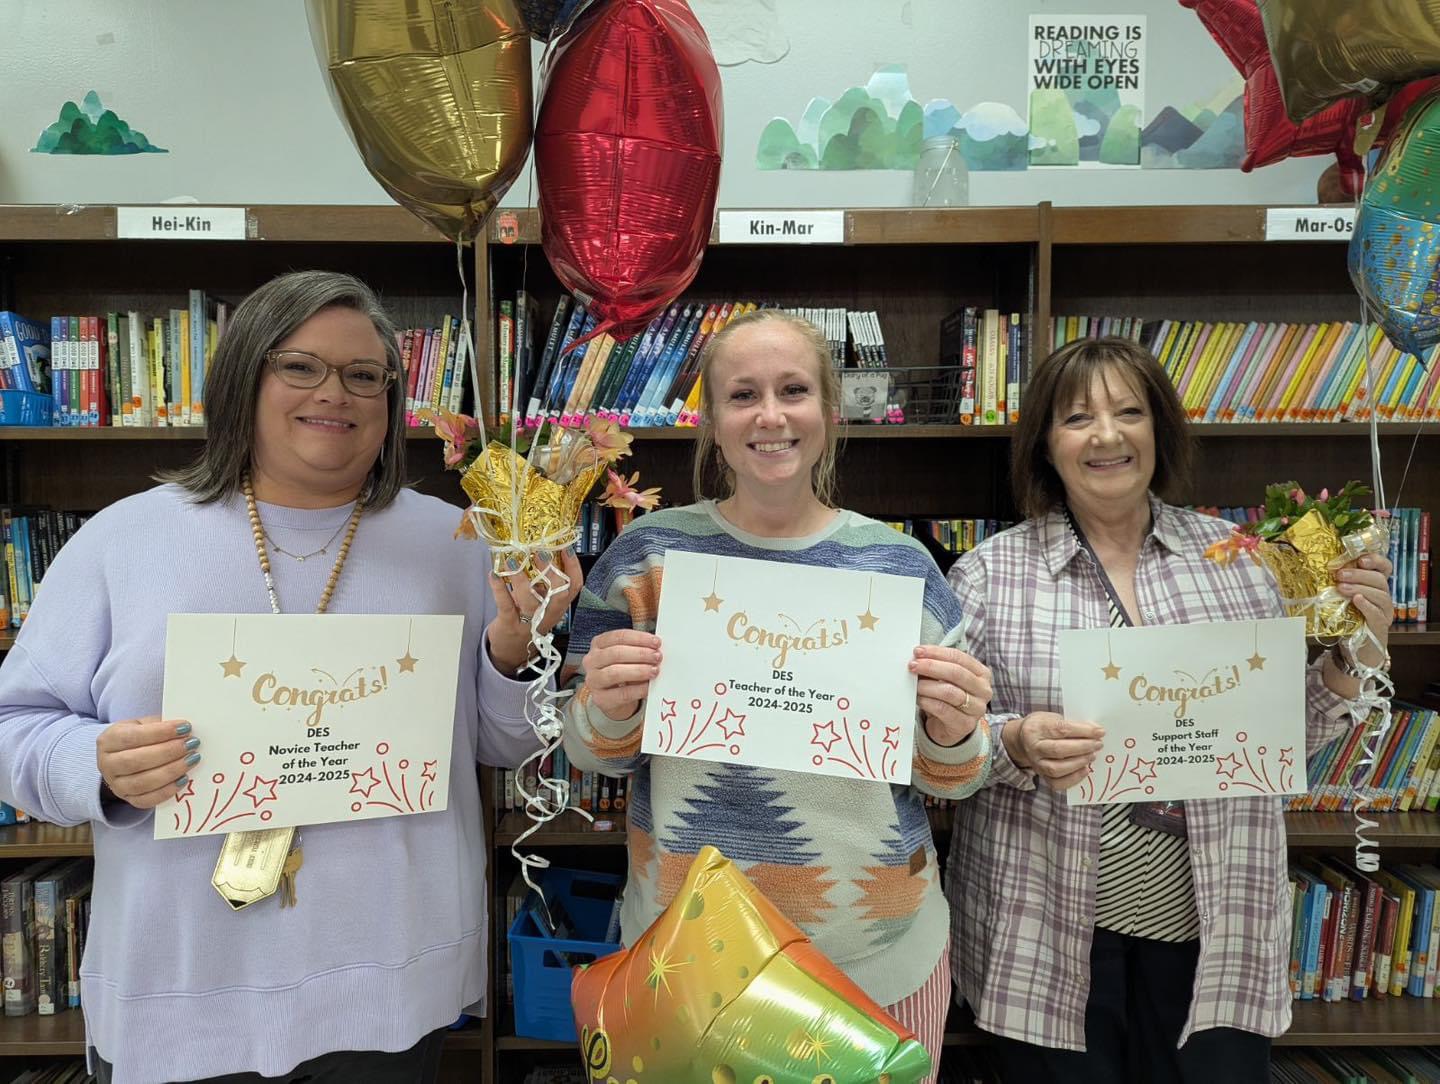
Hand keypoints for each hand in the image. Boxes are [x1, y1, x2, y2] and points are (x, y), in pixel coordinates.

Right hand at [96, 716, 199, 809]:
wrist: (123, 758)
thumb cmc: (138, 737)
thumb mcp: (143, 724)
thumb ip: (160, 725)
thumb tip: (186, 729)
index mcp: (108, 740)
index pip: (132, 737)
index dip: (160, 732)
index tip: (185, 727)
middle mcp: (107, 764)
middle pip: (135, 761)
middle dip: (168, 752)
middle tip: (191, 744)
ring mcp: (116, 785)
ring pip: (142, 783)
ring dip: (171, 771)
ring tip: (192, 759)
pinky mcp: (128, 799)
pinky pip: (147, 800)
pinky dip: (167, 791)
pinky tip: (184, 779)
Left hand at [487, 549, 584, 672]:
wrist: (512, 652)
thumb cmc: (528, 621)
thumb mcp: (541, 604)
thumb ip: (543, 584)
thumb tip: (538, 552)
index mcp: (558, 606)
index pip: (574, 586)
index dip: (573, 567)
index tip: (566, 547)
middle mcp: (548, 614)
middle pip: (558, 594)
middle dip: (551, 572)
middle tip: (540, 552)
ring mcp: (529, 621)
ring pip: (529, 599)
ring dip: (520, 577)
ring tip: (511, 560)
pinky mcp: (510, 624)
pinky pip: (505, 604)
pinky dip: (498, 588)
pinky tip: (493, 573)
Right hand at [581, 629, 661, 721]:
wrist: (615, 699)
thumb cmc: (623, 672)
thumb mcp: (628, 657)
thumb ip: (639, 650)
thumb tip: (657, 649)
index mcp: (598, 644)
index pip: (618, 637)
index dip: (639, 638)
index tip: (656, 642)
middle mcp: (592, 660)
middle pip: (616, 653)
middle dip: (640, 654)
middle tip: (657, 656)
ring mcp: (594, 680)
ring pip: (615, 673)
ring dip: (639, 671)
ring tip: (654, 671)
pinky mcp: (600, 698)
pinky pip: (622, 693)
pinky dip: (638, 689)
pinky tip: (649, 687)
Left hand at [910, 645, 990, 746]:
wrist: (949, 727)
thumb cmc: (947, 698)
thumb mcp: (947, 679)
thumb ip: (937, 666)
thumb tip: (918, 657)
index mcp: (982, 673)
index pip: (959, 657)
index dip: (937, 653)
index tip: (918, 652)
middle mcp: (983, 690)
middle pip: (956, 673)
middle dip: (931, 666)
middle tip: (913, 665)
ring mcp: (977, 709)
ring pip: (949, 692)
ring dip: (927, 686)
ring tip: (914, 684)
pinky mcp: (965, 724)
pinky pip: (942, 709)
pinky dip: (927, 701)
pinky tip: (918, 698)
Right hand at [1003, 711, 1103, 789]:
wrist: (1022, 740)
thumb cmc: (1043, 727)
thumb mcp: (1053, 718)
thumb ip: (1072, 724)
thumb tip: (1096, 732)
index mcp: (1036, 728)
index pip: (1061, 729)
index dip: (1083, 731)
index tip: (1100, 731)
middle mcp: (1033, 747)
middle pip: (1059, 750)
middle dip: (1083, 747)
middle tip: (1098, 744)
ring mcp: (1036, 764)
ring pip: (1057, 769)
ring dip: (1079, 763)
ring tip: (1092, 756)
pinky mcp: (1041, 776)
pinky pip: (1057, 783)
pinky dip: (1074, 778)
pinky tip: (1085, 770)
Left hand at [1333, 553, 1394, 652]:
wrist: (1357, 646)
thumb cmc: (1349, 618)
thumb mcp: (1343, 597)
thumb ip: (1341, 582)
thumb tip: (1323, 568)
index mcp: (1376, 585)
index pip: (1385, 567)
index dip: (1376, 560)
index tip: (1360, 559)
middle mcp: (1383, 596)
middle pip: (1380, 579)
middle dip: (1359, 575)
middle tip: (1340, 575)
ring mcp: (1384, 611)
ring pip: (1381, 595)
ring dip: (1360, 588)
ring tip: (1341, 587)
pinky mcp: (1380, 625)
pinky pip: (1377, 613)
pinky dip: (1367, 605)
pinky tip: (1356, 600)